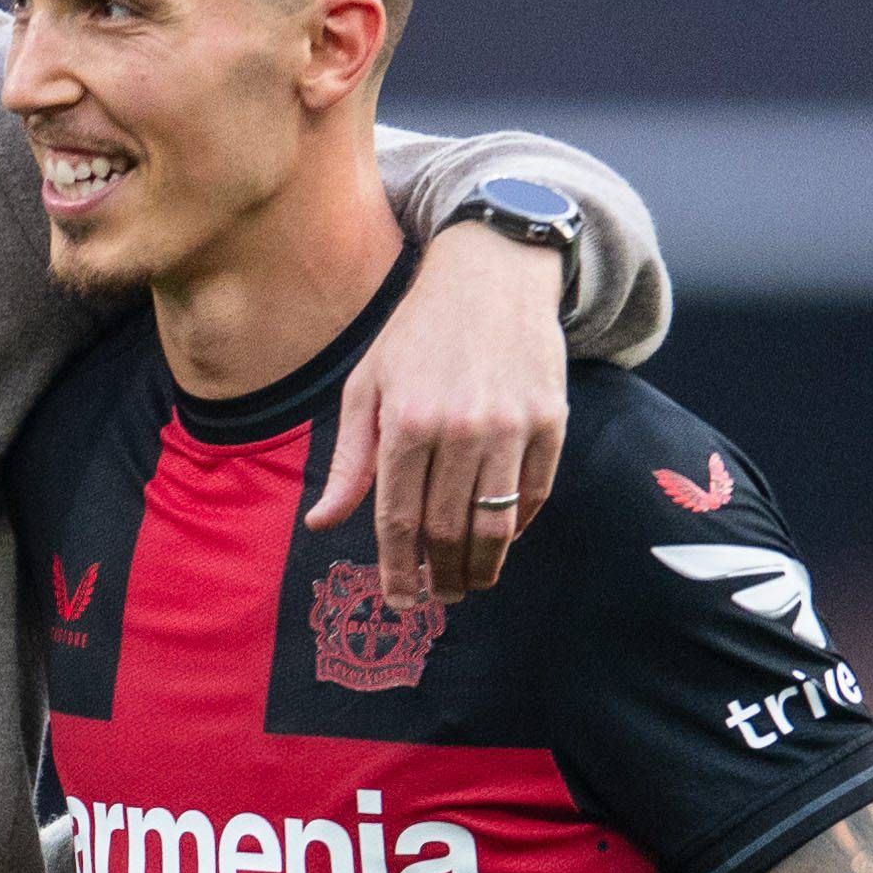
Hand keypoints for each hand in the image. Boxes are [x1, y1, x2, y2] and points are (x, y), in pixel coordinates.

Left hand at [306, 223, 567, 604]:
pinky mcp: (551, 420)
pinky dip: (517, 526)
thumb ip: (349, 461)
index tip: (399, 600)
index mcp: (405, 420)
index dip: (396, 568)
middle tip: (435, 598)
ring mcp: (511, 426)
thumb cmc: (418, 332)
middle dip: (439, 577)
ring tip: (468, 584)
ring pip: (495, 523)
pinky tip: (501, 539)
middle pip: (448, 529)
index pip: (397, 517)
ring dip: (481, 566)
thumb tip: (321, 523)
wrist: (493, 273)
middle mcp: (459, 427)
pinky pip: (534, 493)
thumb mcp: (367, 386)